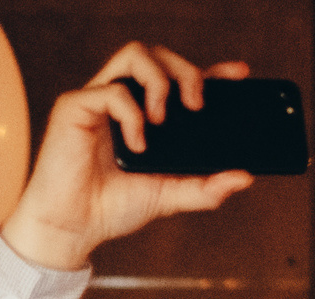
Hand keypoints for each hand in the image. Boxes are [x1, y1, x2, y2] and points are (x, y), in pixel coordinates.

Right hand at [1, 42, 254, 272]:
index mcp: (144, 114)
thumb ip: (204, 187)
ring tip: (162, 117)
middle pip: (160, 55)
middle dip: (186, 70)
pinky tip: (136, 143)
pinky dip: (132, 114)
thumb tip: (244, 177)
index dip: (211, 69)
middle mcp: (122, 100)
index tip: (239, 74)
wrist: (71, 229)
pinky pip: (113, 90)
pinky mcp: (75, 107)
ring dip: (159, 79)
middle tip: (196, 104)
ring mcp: (97, 99)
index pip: (180, 77)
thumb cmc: (110, 208)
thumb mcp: (168, 196)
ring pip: (135, 54)